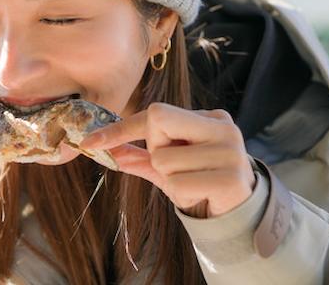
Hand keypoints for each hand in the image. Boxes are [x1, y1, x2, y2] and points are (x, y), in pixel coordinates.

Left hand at [80, 104, 255, 217]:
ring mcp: (230, 151)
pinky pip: (178, 183)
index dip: (120, 128)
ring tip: (192, 184)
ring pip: (163, 159)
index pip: (154, 113)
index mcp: (209, 117)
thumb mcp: (168, 167)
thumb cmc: (201, 182)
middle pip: (157, 121)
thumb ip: (139, 156)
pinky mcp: (231, 179)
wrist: (240, 214)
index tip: (89, 142)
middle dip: (155, 149)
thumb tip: (105, 151)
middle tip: (174, 166)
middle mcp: (223, 127)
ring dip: (169, 179)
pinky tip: (200, 195)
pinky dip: (180, 194)